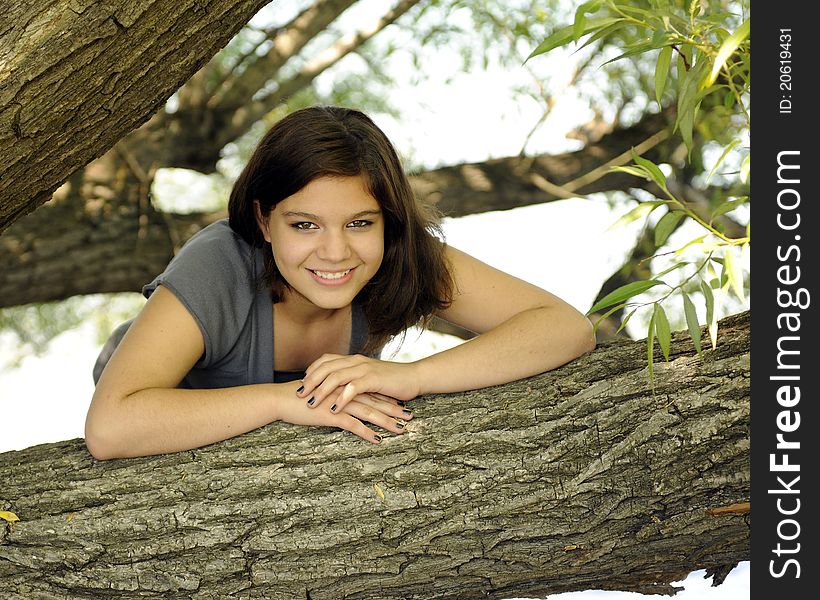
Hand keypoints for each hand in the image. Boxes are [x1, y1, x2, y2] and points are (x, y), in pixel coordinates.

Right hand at [278, 382, 409, 443]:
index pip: (371, 391)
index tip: (403, 404)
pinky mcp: (331, 414)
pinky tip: (378, 440)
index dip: (388, 397)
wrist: (282, 399)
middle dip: (394, 409)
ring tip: (401, 430)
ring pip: (369, 412)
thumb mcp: (323, 392)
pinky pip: (353, 425)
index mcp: (345, 385)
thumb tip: (347, 400)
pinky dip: (367, 432)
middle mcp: (346, 392)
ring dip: (386, 422)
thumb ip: (337, 393)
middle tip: (410, 416)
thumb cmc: (301, 398)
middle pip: (375, 401)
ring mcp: (339, 402)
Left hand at [298, 354, 420, 415]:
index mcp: (354, 359)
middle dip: (310, 381)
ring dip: (321, 391)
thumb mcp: (369, 377)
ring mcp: (364, 369)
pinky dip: (341, 398)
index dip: (312, 371)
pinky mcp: (373, 380)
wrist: (414, 377)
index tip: (301, 382)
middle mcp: (356, 361)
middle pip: (326, 368)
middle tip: (298, 394)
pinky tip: (333, 409)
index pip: (326, 360)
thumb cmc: (392, 380)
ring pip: (336, 377)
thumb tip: (338, 387)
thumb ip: (354, 378)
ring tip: (311, 403)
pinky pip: (352, 388)